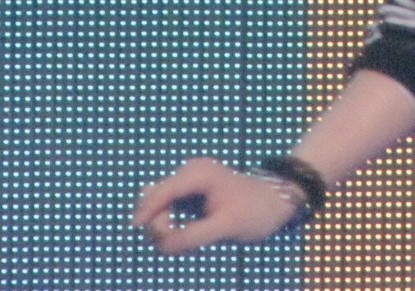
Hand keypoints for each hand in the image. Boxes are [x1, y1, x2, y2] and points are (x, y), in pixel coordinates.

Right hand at [132, 156, 299, 253]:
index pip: (162, 193)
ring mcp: (190, 178)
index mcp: (200, 174)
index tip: (138, 230)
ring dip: (163, 222)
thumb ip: (194, 235)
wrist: (276, 199)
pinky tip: (181, 231)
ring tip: (182, 239)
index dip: (147, 212)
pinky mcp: (191, 187)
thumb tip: (163, 244)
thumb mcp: (227, 227)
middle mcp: (191, 171)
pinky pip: (168, 204)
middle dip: (158, 221)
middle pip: (156, 197)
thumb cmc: (256, 212)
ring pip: (159, 201)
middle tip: (176, 243)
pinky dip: (169, 219)